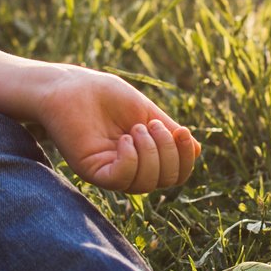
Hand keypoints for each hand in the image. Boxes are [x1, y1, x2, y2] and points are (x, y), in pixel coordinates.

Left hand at [33, 67, 201, 193]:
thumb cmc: (106, 95)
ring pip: (146, 184)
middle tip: (152, 126)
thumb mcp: (147, 112)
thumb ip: (169, 132)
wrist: (72, 86)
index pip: (176, 174)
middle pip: (166, 181)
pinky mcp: (92, 171)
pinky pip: (121, 179)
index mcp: (146, 156)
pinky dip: (131, 159)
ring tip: (135, 129)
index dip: (186, 158)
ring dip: (150, 152)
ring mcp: (111, 172)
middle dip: (169, 152)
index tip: (184, 132)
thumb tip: (199, 152)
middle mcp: (130, 169)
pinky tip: (124, 139)